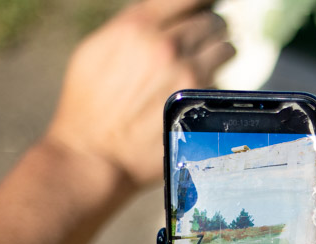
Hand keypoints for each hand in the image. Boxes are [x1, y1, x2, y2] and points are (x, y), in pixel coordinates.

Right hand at [45, 0, 233, 191]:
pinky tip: (192, 97)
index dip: (201, 3)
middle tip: (199, 43)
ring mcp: (190, 75)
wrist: (94, 156)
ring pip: (226, 49)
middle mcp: (168, 45)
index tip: (204, 7)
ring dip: (217, 56)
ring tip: (199, 68)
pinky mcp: (203, 102)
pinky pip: (223, 83)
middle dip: (208, 31)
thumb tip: (168, 13)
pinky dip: (213, 86)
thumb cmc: (89, 104)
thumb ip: (134, 25)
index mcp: (138, 26)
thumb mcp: (96, 50)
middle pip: (213, 21)